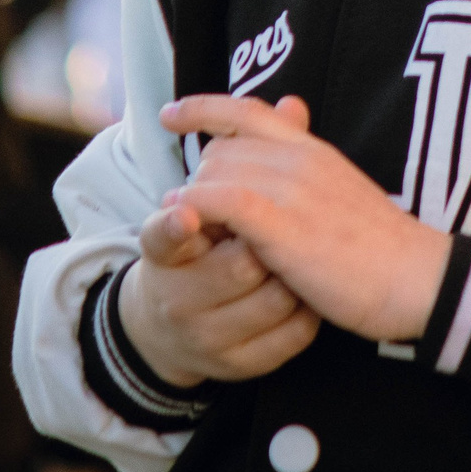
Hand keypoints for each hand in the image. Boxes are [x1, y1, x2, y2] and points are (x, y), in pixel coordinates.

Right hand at [116, 158, 321, 387]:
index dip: (173, 225)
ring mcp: (206, 337)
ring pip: (271, 302)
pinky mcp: (237, 367)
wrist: (178, 325)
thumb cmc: (206, 246)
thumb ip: (251, 153)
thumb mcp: (214, 206)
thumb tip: (293, 104)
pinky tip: (306, 295)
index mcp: (163, 254)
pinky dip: (308, 313)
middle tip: (281, 233)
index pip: (162, 236)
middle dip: (269, 244)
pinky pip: (290, 337)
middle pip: (239, 264)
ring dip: (296, 277)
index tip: (185, 214)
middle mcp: (177, 298)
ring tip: (297, 261)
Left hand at [161, 93, 450, 343]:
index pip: (250, 110)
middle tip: (197, 217)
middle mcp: (301, 158)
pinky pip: (221, 202)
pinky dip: (195, 210)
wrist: (417, 278)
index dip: (204, 106)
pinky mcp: (283, 225)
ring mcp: (292, 189)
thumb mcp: (343, 192)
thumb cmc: (381, 246)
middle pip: (221, 148)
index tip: (170, 114)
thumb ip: (309, 167)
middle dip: (199, 179)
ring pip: (215, 173)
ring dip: (192, 201)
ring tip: (190, 232)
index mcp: (315, 150)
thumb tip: (290, 134)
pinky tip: (186, 226)